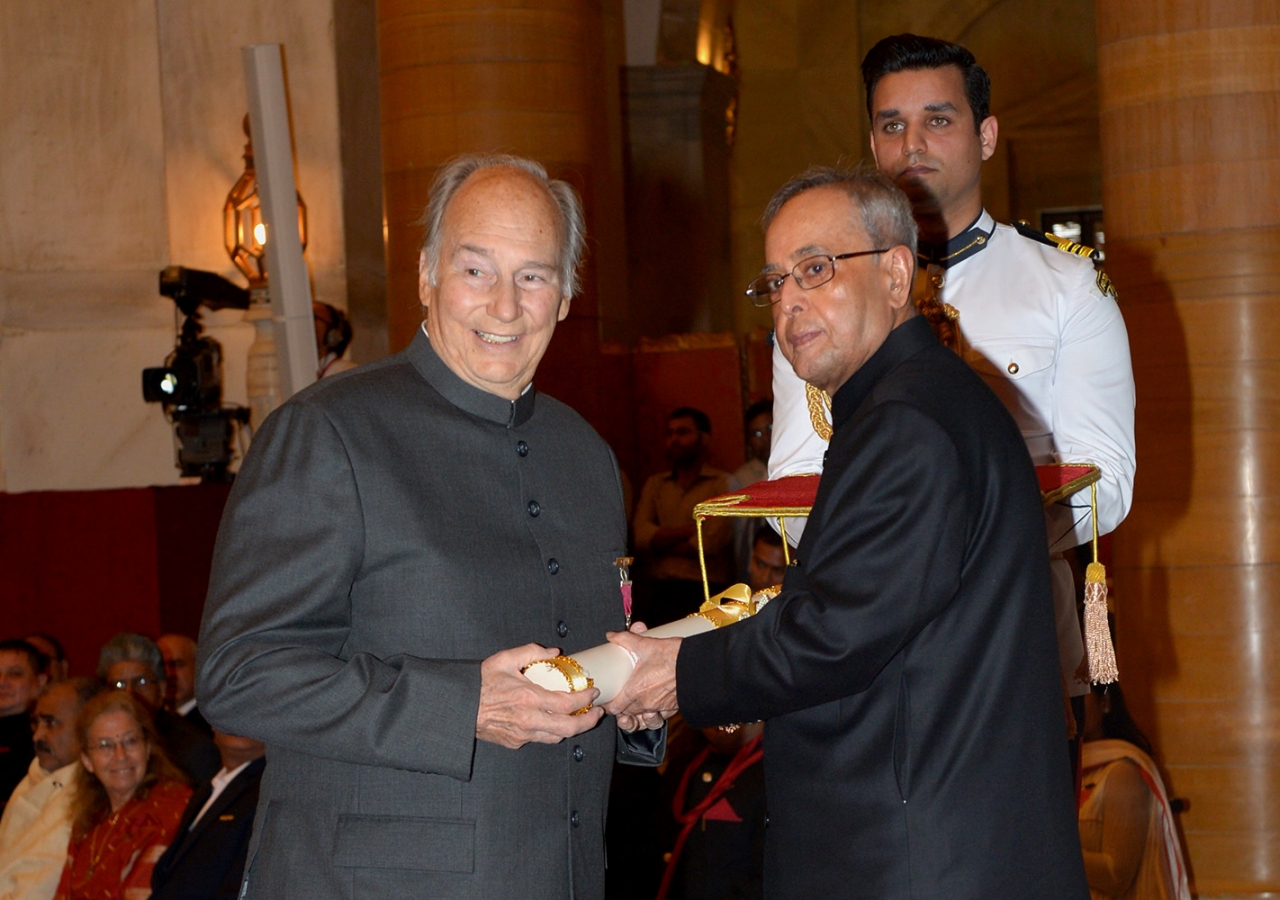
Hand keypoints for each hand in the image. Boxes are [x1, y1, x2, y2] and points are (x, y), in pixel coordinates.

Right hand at [476, 644, 602, 748]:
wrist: (460, 706)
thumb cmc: (481, 683)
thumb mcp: (505, 659)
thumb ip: (532, 651)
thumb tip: (554, 652)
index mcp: (528, 698)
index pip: (567, 703)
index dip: (585, 699)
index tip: (593, 692)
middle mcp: (528, 719)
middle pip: (568, 728)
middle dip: (588, 721)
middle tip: (597, 712)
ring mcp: (522, 734)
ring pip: (556, 737)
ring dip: (572, 728)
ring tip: (580, 717)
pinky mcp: (516, 742)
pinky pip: (541, 739)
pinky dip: (552, 731)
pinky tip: (555, 721)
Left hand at [601, 624, 680, 729]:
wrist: (698, 664)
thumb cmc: (673, 656)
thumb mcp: (647, 644)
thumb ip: (626, 640)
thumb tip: (611, 635)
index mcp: (635, 690)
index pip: (615, 708)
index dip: (609, 705)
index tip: (607, 700)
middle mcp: (646, 703)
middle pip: (627, 714)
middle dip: (622, 709)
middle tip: (620, 698)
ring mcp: (660, 708)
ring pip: (642, 719)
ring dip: (637, 715)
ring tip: (635, 706)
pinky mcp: (672, 708)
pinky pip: (659, 717)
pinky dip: (654, 714)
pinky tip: (652, 707)